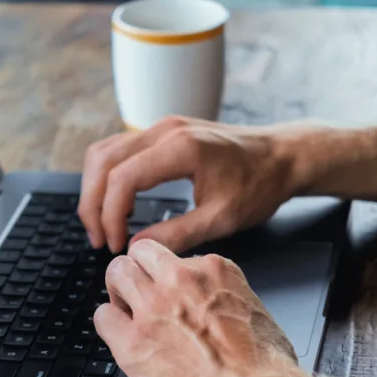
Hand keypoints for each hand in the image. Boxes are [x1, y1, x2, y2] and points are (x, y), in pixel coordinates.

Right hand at [77, 116, 308, 253]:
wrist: (283, 156)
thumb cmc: (260, 184)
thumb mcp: (222, 218)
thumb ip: (177, 234)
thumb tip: (136, 249)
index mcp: (180, 148)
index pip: (121, 178)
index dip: (110, 215)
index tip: (116, 244)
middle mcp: (165, 130)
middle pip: (102, 161)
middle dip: (92, 204)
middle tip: (99, 239)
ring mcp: (162, 127)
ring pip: (104, 151)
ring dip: (95, 188)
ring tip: (102, 225)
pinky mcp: (163, 132)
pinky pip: (119, 149)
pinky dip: (108, 176)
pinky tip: (115, 203)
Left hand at [95, 239, 361, 376]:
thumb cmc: (268, 371)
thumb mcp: (256, 314)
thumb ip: (228, 302)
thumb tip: (219, 315)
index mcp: (214, 271)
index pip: (175, 258)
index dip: (168, 279)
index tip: (170, 295)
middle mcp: (180, 280)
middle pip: (141, 253)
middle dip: (138, 273)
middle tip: (139, 298)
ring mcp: (153, 308)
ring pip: (117, 273)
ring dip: (119, 292)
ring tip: (127, 316)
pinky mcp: (133, 342)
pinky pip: (103, 317)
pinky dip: (110, 326)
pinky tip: (124, 342)